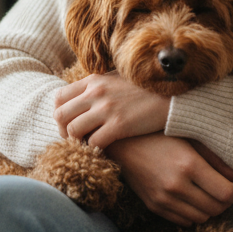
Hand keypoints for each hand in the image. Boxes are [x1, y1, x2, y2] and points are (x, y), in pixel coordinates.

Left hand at [53, 72, 169, 149]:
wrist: (173, 96)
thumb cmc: (145, 89)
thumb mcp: (117, 79)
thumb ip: (97, 86)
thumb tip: (82, 97)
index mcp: (93, 80)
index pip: (59, 97)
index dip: (60, 115)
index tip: (69, 125)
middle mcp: (96, 92)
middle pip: (61, 115)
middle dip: (63, 132)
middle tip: (74, 141)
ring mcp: (107, 108)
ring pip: (73, 131)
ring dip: (77, 143)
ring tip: (87, 148)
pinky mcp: (119, 125)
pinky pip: (94, 143)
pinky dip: (94, 151)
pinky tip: (102, 152)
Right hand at [105, 135, 232, 225]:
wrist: (122, 143)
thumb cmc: (159, 134)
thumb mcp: (191, 138)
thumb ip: (216, 159)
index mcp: (188, 165)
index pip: (226, 193)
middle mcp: (176, 186)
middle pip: (216, 209)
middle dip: (228, 202)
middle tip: (230, 191)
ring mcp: (163, 199)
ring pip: (201, 217)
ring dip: (211, 209)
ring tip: (212, 195)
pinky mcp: (153, 206)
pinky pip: (183, 220)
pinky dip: (193, 214)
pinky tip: (194, 200)